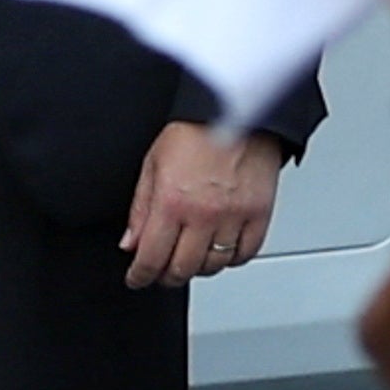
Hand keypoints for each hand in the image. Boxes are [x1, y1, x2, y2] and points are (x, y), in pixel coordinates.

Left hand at [119, 122, 285, 288]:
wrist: (235, 111)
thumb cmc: (194, 131)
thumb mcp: (153, 164)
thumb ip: (140, 208)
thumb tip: (130, 242)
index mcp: (171, 202)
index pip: (151, 256)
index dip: (140, 275)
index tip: (137, 278)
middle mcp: (203, 215)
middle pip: (182, 268)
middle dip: (166, 276)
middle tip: (161, 273)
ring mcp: (233, 217)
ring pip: (213, 266)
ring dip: (197, 268)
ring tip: (189, 259)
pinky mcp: (258, 215)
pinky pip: (244, 254)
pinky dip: (230, 259)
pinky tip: (220, 251)